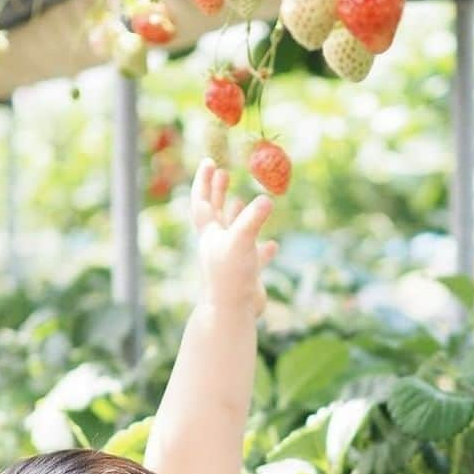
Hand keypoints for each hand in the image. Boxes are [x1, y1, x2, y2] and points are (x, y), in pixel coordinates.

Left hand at [191, 159, 277, 315]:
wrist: (232, 312)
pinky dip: (262, 249)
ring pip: (233, 232)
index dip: (204, 181)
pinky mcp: (245, 274)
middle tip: (224, 172)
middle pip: (215, 212)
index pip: (202, 201)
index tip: (209, 161)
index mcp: (209, 233)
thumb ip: (252, 220)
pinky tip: (272, 245)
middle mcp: (218, 244)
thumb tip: (266, 199)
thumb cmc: (231, 275)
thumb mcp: (241, 242)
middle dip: (218, 192)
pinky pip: (254, 257)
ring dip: (238, 216)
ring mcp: (231, 259)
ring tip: (243, 201)